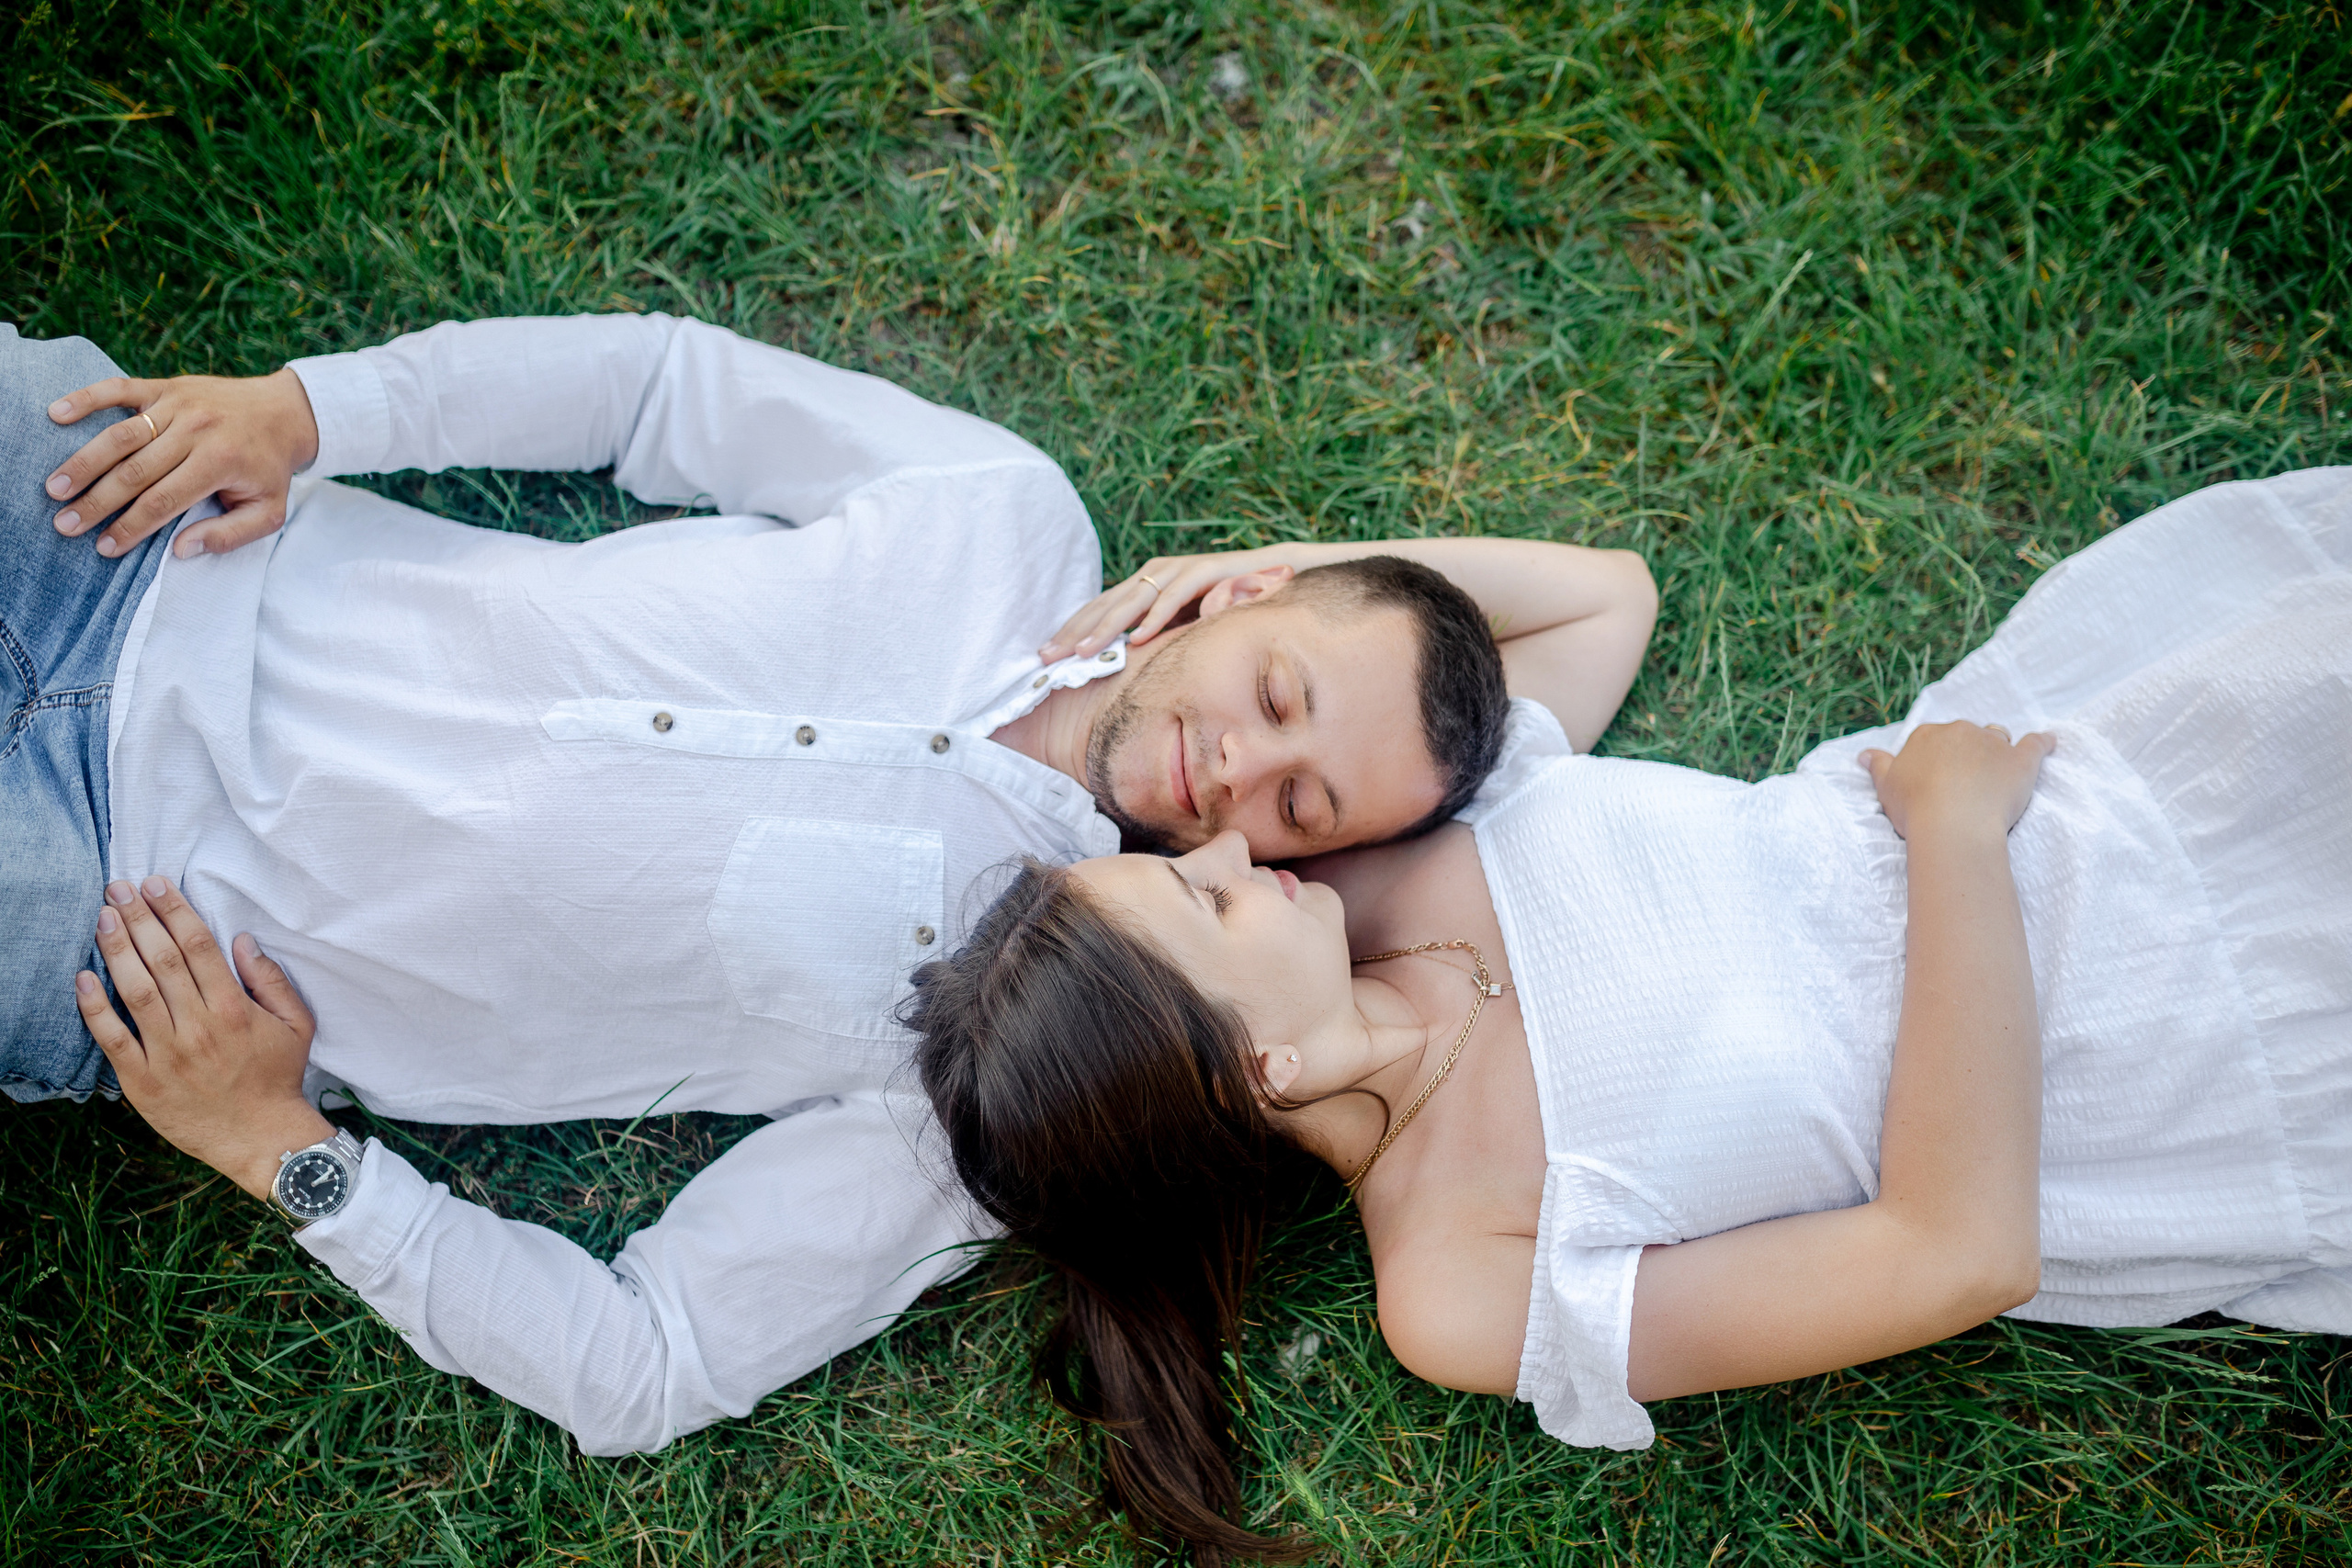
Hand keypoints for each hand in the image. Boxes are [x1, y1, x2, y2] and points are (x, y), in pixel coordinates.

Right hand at [44, 367, 319, 560]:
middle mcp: (196, 431)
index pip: (164, 501)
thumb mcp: (270, 511)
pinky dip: (86, 398)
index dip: (131, 527)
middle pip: (135, 471)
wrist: (286, 412)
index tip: (105, 547)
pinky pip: (119, 389)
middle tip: (66, 524)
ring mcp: (178, 405)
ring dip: (84, 461)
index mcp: (220, 463)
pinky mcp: (166, 386)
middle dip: (97, 501)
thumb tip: (181, 550)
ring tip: (55, 487)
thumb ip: (230, 535)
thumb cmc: (270, 468)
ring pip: (121, 435)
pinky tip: (57, 414)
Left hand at [75, 876, 329, 1200]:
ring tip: (104, 917)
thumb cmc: (279, 1077)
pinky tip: (84, 976)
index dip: (175, 911)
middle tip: (119, 888)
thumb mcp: (297, 1025)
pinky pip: (113, 1038)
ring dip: (117, 949)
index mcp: (234, 1009)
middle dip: (140, 918)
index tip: (156, 884)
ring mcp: (167, 1054)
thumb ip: (272, 980)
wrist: (261, 1138)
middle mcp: (198, 1026)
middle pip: (163, 960)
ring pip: (135, 991)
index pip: (199, 947)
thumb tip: (243, 940)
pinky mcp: (143, 1080)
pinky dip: (95, 1006)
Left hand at [1039, 544, 1326, 660]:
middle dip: (1075, 632)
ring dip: (1107, 627)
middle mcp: (1157, 573)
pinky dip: (1155, 617)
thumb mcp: (1186, 626)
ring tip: (1084, 654)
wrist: (1281, 573)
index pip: (1099, 608)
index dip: (1070, 632)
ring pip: (1134, 598)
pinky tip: (1137, 639)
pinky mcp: (1208, 571)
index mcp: (1146, 585)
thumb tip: (1124, 673)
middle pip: (1106, 603)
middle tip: (1048, 659)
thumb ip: (1158, 640)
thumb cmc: (1229, 605)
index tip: (1044, 659)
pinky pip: (1176, 596)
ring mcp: (1180, 570)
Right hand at [1859, 721, 2055, 839]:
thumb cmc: (1915, 808)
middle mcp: (1960, 731)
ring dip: (1998, 748)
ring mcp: (1993, 744)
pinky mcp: (2022, 760)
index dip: (1937, 757)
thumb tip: (1864, 754)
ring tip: (1998, 768)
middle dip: (1967, 751)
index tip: (1938, 777)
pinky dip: (2044, 742)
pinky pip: (2037, 744)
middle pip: (1966, 734)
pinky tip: (2051, 742)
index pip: (1934, 738)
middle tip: (1964, 780)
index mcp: (1927, 736)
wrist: (1952, 825)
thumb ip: (1878, 766)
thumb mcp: (1886, 787)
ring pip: (1998, 737)